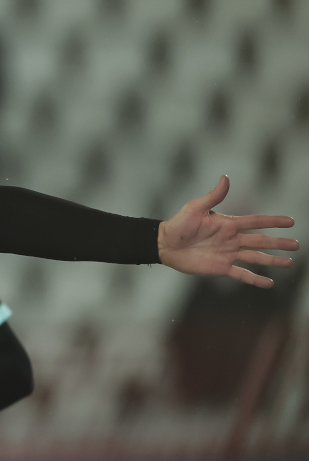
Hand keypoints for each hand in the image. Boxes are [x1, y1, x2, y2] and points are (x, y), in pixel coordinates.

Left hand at [159, 175, 297, 287]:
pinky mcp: (220, 267)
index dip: (273, 221)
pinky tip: (268, 283)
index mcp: (229, 224)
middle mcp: (232, 239)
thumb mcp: (195, 208)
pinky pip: (241, 274)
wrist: (164, 245)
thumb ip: (213, 196)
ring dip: (272, 260)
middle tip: (297, 245)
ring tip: (289, 262)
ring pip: (255, 257)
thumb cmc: (178, 224)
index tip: (291, 221)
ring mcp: (228, 254)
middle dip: (279, 243)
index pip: (256, 222)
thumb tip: (225, 177)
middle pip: (261, 241)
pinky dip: (255, 279)